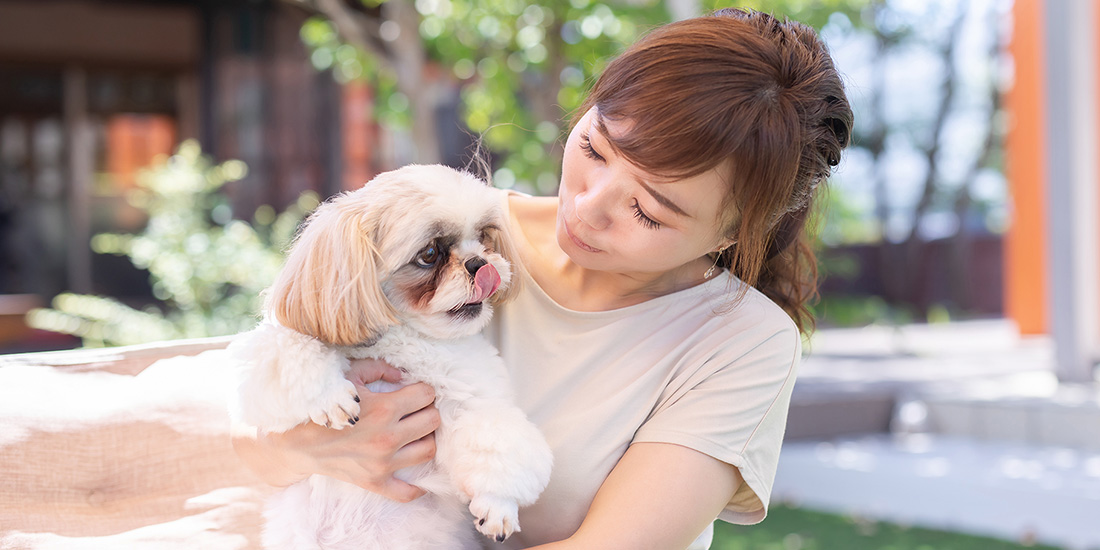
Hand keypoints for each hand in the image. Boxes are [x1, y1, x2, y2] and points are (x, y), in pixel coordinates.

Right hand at [233, 358, 439, 501]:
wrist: (294, 441)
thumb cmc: (321, 404)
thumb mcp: (346, 376)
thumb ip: (378, 368)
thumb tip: (403, 375)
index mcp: (383, 408)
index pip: (426, 395)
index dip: (423, 389)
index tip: (414, 390)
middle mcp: (387, 437)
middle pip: (433, 421)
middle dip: (427, 411)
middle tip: (415, 409)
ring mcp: (383, 463)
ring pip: (429, 451)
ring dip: (425, 439)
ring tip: (415, 433)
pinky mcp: (374, 482)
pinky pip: (406, 492)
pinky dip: (416, 486)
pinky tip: (418, 477)